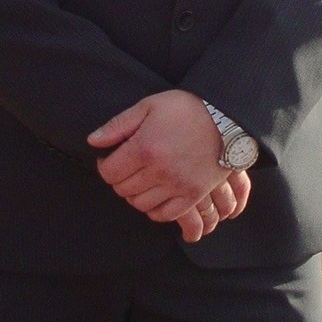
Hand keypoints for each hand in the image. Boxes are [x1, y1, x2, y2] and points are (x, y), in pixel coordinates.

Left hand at [88, 91, 251, 237]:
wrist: (228, 119)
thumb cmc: (187, 109)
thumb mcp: (149, 106)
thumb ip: (118, 125)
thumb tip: (93, 141)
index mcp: (144, 148)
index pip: (110, 173)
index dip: (105, 166)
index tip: (111, 160)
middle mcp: (159, 171)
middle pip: (123, 190)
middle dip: (119, 180)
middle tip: (127, 169)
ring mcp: (178, 185)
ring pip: (141, 204)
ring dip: (135, 195)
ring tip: (141, 181)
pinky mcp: (194, 195)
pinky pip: (166, 214)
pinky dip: (155, 209)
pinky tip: (156, 195)